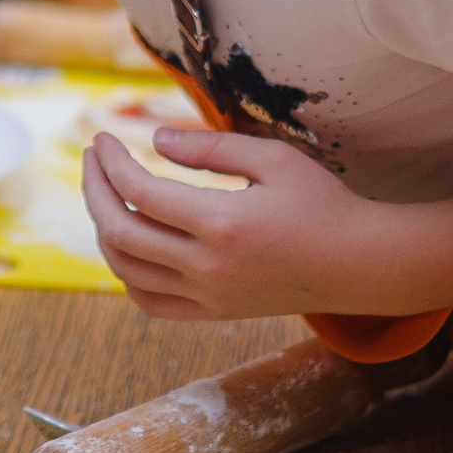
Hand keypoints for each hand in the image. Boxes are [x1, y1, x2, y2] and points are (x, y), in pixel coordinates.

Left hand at [80, 126, 388, 319]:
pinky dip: (127, 272)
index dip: (111, 163)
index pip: (141, 193)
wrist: (358, 265)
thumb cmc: (322, 203)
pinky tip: (129, 241)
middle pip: (120, 233)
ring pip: (126, 271)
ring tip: (106, 192)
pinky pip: (150, 302)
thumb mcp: (274, 159)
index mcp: (223, 223)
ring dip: (104, 229)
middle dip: (95, 190)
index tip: (103, 138)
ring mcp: (210, 297)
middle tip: (94, 158)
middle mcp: (209, 267)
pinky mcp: (215, 314)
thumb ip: (211, 148)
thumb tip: (155, 140)